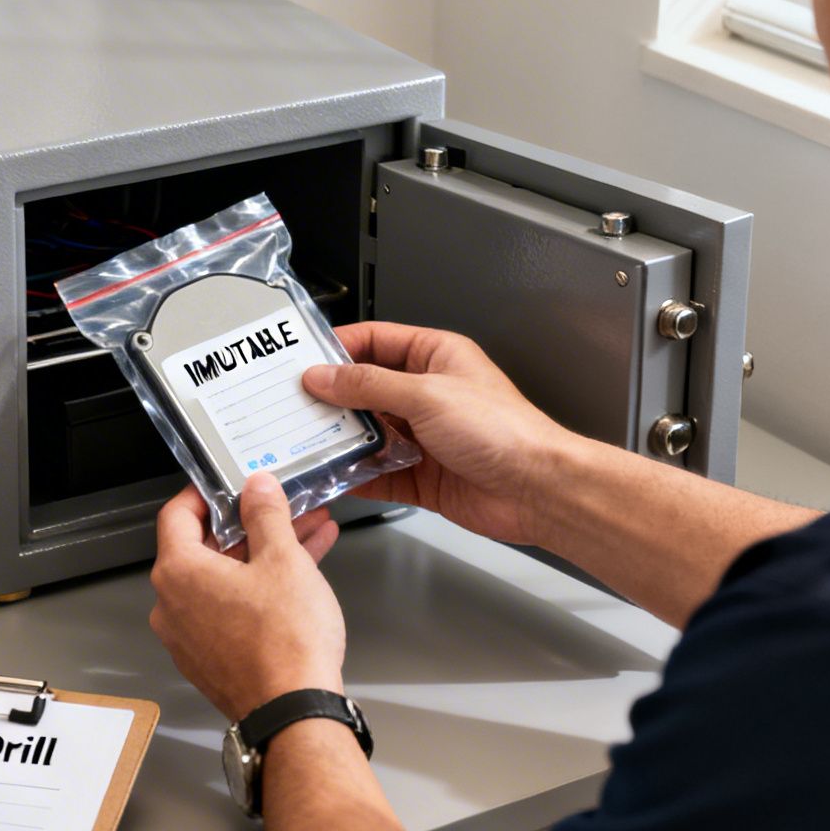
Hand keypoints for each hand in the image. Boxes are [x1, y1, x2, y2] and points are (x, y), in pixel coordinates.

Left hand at [149, 473, 346, 721]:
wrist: (293, 713)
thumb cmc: (285, 642)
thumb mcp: (283, 560)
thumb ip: (266, 515)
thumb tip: (257, 488)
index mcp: (179, 573)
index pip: (176, 515)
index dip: (204, 494)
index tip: (228, 486)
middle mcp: (173, 605)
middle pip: (205, 549)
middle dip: (250, 527)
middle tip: (281, 512)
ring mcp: (189, 637)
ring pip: (224, 582)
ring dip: (263, 557)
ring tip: (308, 538)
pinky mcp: (211, 661)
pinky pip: (229, 612)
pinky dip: (258, 591)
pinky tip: (300, 578)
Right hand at [303, 321, 574, 546]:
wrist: (536, 489)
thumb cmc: (503, 431)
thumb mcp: (427, 394)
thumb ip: (369, 385)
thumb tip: (324, 376)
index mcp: (435, 357)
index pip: (374, 341)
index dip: (337, 349)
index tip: (301, 361)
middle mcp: (426, 393)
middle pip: (365, 388)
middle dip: (331, 398)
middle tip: (292, 404)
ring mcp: (422, 435)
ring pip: (367, 432)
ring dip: (340, 438)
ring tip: (304, 440)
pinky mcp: (420, 475)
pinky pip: (376, 471)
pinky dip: (354, 474)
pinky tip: (332, 474)